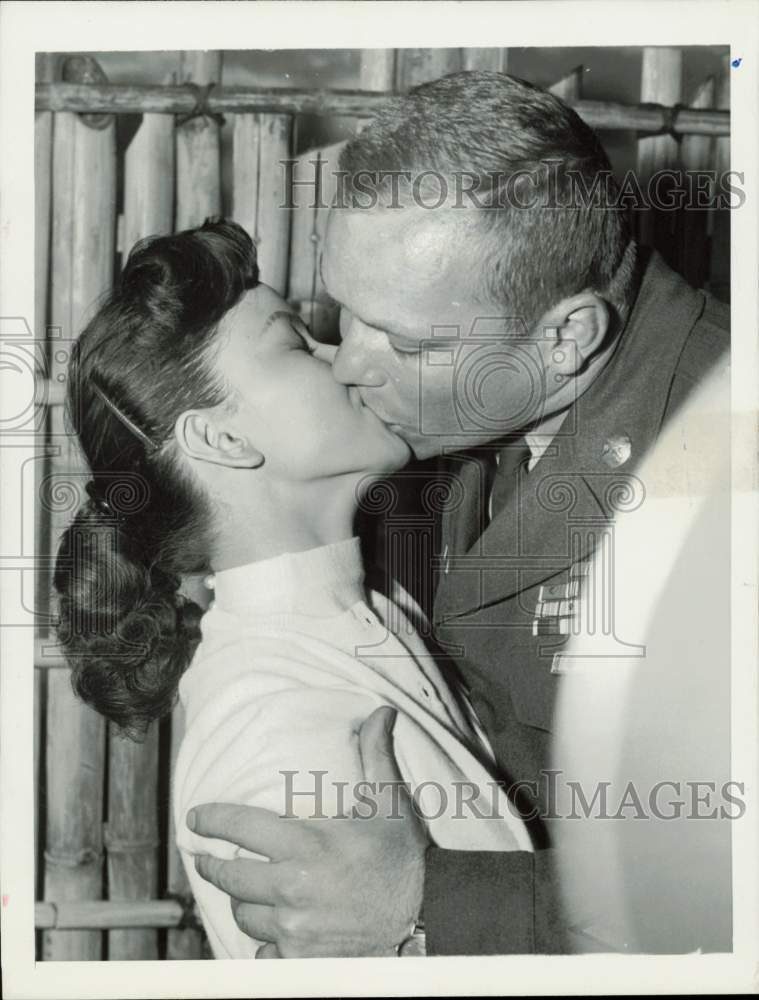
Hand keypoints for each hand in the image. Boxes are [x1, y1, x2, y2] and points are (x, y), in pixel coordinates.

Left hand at [189, 706, 428, 957]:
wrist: (429, 915)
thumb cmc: (405, 857)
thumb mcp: (390, 801)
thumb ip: (375, 755)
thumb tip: (381, 713)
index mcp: (304, 844)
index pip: (239, 826)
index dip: (210, 819)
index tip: (195, 819)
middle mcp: (291, 887)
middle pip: (230, 875)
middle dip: (214, 864)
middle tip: (207, 858)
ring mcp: (293, 928)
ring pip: (244, 914)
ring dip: (245, 901)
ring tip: (251, 893)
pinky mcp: (301, 959)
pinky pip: (263, 954)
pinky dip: (266, 945)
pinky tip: (277, 932)